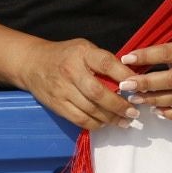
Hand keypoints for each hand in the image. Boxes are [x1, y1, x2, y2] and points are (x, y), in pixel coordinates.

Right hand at [16, 38, 139, 131]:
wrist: (32, 63)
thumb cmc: (65, 55)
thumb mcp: (85, 48)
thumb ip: (104, 60)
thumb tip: (130, 76)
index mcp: (82, 53)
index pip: (106, 63)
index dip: (124, 76)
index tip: (138, 86)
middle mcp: (71, 71)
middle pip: (98, 92)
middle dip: (119, 105)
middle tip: (133, 112)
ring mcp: (62, 90)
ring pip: (90, 109)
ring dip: (110, 118)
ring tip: (124, 121)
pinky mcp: (57, 105)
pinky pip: (79, 119)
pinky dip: (95, 124)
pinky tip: (105, 123)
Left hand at [118, 36, 171, 120]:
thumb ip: (165, 47)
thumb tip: (135, 57)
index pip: (169, 53)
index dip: (147, 56)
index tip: (127, 59)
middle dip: (146, 83)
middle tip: (127, 85)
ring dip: (154, 100)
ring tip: (135, 98)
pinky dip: (171, 114)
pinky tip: (156, 110)